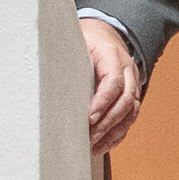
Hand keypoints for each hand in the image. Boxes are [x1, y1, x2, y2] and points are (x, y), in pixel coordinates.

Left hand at [77, 15, 146, 154]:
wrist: (104, 33)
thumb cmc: (87, 39)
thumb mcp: (75, 40)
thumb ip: (66, 55)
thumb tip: (46, 73)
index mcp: (113, 56)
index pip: (114, 82)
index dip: (103, 102)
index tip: (89, 119)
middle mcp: (128, 71)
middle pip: (125, 101)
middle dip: (107, 123)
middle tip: (89, 138)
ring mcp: (132, 84)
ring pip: (131, 113)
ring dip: (113, 133)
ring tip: (94, 146)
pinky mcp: (131, 96)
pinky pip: (129, 119)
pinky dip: (117, 134)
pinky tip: (102, 145)